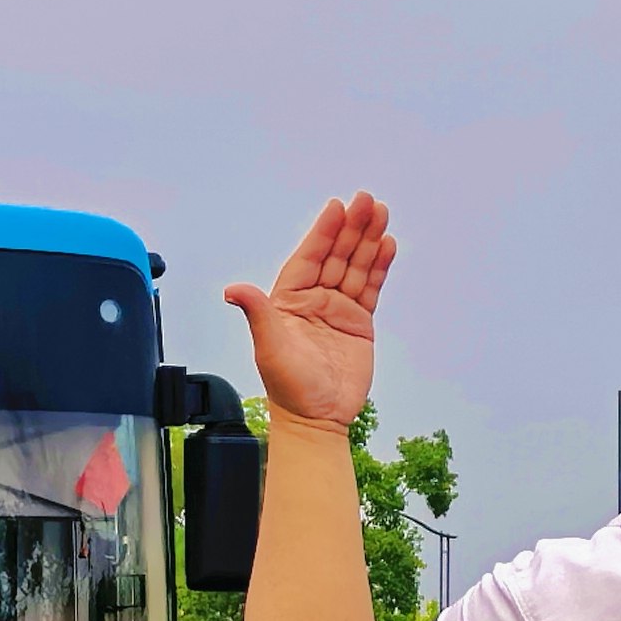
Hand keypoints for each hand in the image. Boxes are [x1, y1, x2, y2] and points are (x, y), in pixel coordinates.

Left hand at [224, 193, 395, 428]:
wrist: (317, 419)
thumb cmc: (288, 388)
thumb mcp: (270, 347)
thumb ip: (258, 313)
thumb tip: (232, 289)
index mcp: (288, 300)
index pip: (309, 257)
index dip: (324, 232)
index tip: (337, 207)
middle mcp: (313, 300)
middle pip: (336, 256)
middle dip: (352, 228)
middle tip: (367, 201)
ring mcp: (337, 310)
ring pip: (356, 267)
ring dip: (369, 241)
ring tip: (381, 214)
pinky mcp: (359, 323)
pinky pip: (371, 288)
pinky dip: (380, 266)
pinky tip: (388, 245)